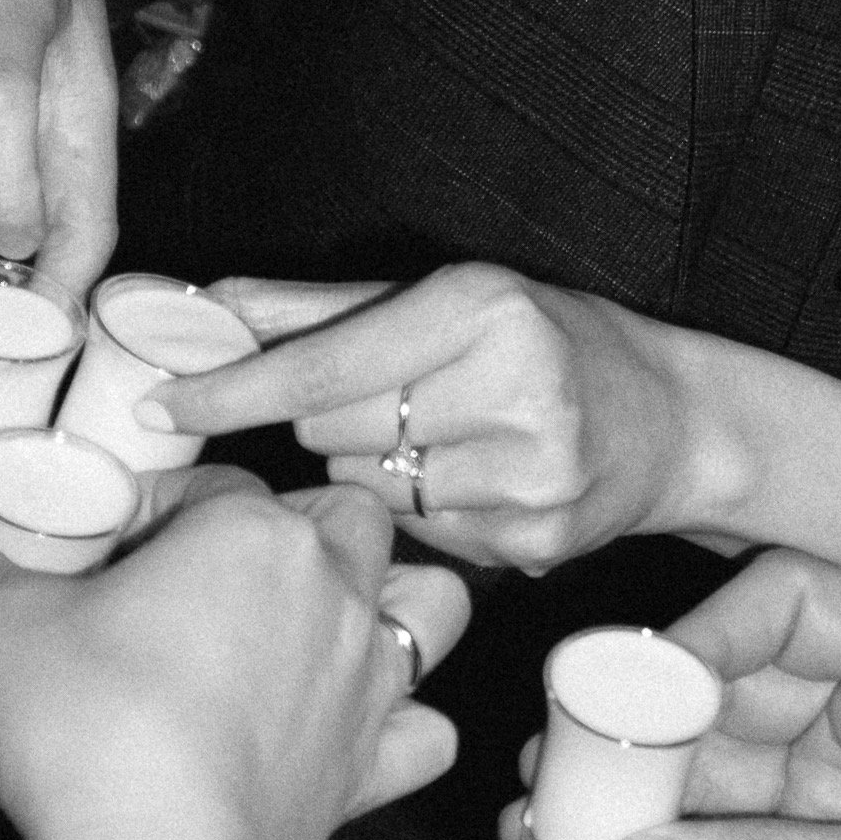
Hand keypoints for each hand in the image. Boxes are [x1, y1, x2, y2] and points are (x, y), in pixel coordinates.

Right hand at [0, 479, 470, 839]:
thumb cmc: (87, 729)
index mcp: (252, 533)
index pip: (215, 483)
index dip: (162, 507)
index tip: (116, 546)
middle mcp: (332, 591)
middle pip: (347, 518)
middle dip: (301, 524)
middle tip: (226, 567)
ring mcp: (367, 682)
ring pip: (430, 608)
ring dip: (394, 601)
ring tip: (329, 619)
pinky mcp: (374, 769)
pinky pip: (426, 732)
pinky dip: (406, 727)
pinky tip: (361, 729)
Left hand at [148, 266, 711, 569]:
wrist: (676, 423)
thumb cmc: (548, 343)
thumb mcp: (447, 298)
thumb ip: (321, 307)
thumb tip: (211, 304)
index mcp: (486, 309)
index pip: (325, 364)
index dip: (236, 387)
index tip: (165, 402)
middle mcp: (516, 389)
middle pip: (335, 430)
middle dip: (329, 419)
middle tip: (393, 399)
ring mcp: (529, 476)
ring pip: (368, 490)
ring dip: (375, 468)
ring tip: (444, 438)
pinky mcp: (534, 541)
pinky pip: (418, 535)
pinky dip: (423, 511)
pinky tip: (476, 481)